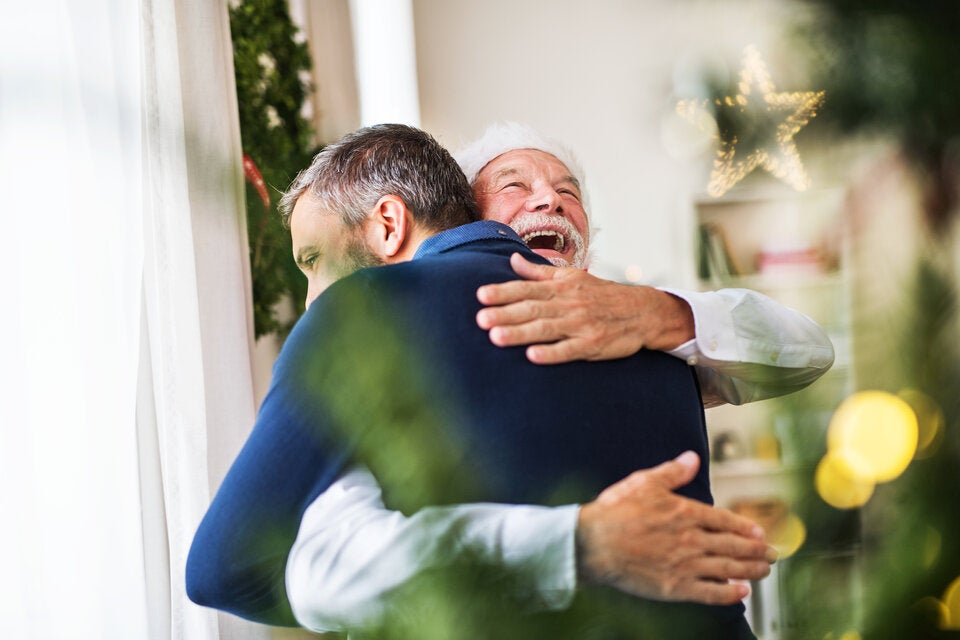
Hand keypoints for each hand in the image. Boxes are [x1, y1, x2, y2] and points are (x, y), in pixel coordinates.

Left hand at [476, 253, 693, 364]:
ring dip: (520, 333)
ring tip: (496, 337)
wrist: (643, 311)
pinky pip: (570, 350)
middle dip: (505, 313)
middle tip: (480, 318)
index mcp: (562, 287)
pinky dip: (551, 353)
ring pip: (546, 329)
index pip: (528, 288)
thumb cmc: (602, 295)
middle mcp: (569, 304)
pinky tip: (533, 356)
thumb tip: (512, 260)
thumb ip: (540, 272)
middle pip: (532, 309)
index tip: (481, 295)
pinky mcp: (593, 344)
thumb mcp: (573, 278)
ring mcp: (581, 324)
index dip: (504, 292)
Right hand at [576, 451, 775, 604]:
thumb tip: (692, 458)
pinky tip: (741, 593)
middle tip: (773, 554)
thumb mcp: (644, 482)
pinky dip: (729, 594)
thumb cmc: (615, 512)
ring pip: (728, 569)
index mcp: (686, 513)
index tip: (759, 532)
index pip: (725, 521)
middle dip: (756, 551)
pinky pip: (710, 593)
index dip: (746, 527)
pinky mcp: (676, 587)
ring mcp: (685, 565)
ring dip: (751, 570)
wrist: (594, 544)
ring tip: (765, 571)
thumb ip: (672, 472)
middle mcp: (691, 540)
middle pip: (733, 546)